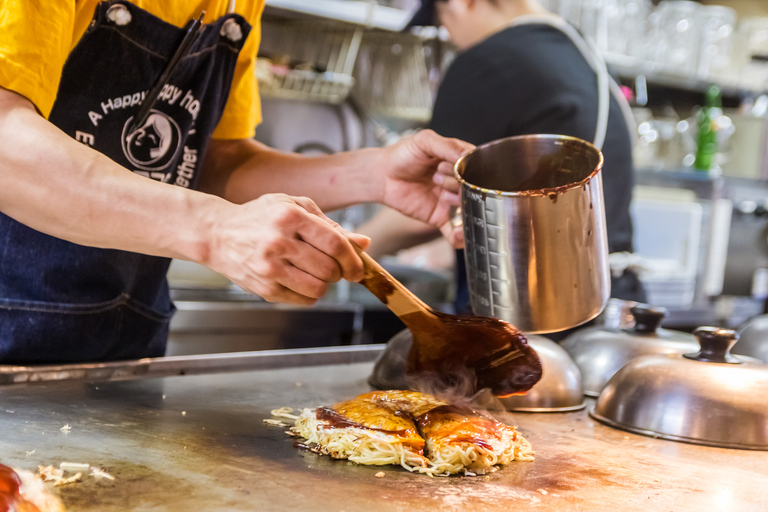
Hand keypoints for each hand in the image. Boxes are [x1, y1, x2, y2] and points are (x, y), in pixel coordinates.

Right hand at [207, 194, 369, 304]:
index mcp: (289, 216)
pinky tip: (301, 280)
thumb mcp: (294, 208)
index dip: (353, 259)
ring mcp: (269, 267)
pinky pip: (304, 300)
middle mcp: (278, 241)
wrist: (217, 234)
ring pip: (319, 288)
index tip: (357, 268)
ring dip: (325, 284)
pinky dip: (310, 294)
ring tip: (315, 273)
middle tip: (333, 268)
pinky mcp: (264, 288)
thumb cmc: (261, 217)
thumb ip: (330, 225)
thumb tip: (364, 243)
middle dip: (339, 272)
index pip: (335, 243)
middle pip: (329, 269)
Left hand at [379, 130, 472, 247]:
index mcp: (459, 162)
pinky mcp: (439, 216)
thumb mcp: (424, 141)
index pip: (478, 169)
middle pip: (474, 190)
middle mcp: (457, 182)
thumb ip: (447, 146)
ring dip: (459, 205)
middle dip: (459, 185)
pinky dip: (458, 236)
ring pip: (467, 209)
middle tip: (438, 177)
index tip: (457, 168)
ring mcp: (450, 201)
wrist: (381, 175)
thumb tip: (467, 156)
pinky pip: (453, 231)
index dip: (470, 170)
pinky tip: (457, 235)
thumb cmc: (402, 155)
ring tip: (442, 195)